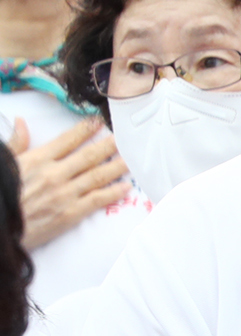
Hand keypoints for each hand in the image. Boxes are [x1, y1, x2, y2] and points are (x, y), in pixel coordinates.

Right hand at [9, 117, 130, 249]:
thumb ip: (17, 143)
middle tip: (126, 137)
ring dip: (117, 166)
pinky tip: (126, 187)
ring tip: (133, 159)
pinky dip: (113, 193)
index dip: (86, 129)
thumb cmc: (1, 193)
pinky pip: (96, 200)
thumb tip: (23, 122)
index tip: (99, 121)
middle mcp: (54, 174)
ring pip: (97, 176)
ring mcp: (64, 194)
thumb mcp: (5, 163)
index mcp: (38, 160)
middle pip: (89, 155)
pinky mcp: (69, 214)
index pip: (68, 140)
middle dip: (110, 145)